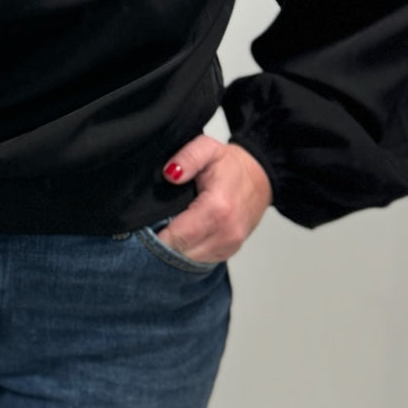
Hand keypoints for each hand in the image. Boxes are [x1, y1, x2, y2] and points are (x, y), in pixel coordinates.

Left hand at [157, 136, 271, 264]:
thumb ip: (188, 157)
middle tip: (155, 225)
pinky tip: (185, 234)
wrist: (261, 178)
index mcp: (218, 208)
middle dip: (164, 241)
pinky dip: (189, 250)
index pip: (178, 236)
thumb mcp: (208, 148)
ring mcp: (230, 244)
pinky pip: (201, 259)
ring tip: (169, 228)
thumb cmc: (232, 165)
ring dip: (176, 247)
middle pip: (181, 251)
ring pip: (190, 258)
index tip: (146, 225)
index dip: (157, 234)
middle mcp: (226, 231)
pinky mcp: (229, 251)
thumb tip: (171, 173)